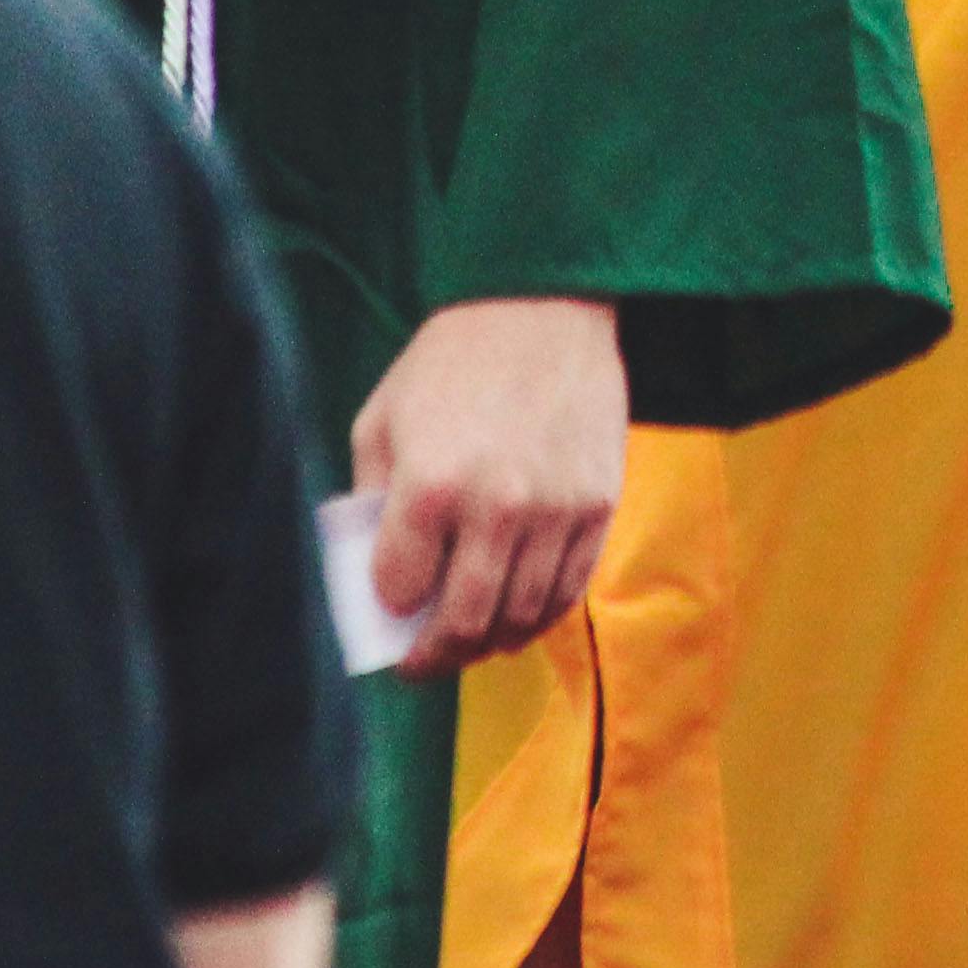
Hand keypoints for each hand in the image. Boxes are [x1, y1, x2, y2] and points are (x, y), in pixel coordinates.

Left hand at [346, 296, 627, 680]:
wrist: (544, 306)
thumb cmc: (452, 359)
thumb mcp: (384, 415)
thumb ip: (370, 495)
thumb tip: (370, 568)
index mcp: (430, 485)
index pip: (399, 590)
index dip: (388, 610)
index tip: (389, 614)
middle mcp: (495, 508)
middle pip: (461, 622)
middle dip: (434, 655)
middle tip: (421, 661)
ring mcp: (554, 512)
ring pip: (519, 616)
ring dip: (489, 641)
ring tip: (471, 639)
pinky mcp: (597, 507)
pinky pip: (568, 591)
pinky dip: (540, 617)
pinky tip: (518, 614)